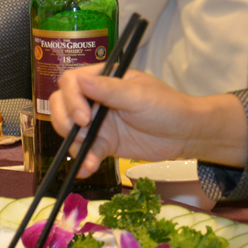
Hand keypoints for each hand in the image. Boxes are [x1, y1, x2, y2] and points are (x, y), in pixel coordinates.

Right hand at [48, 65, 247, 177]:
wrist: (184, 134)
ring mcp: (98, 122)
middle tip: (83, 133)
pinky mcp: (104, 143)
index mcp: (103, 79)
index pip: (71, 82)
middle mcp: (96, 98)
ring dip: (75, 145)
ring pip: (70, 131)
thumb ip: (108, 90)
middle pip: (62, 105)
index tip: (84, 117)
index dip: (71, 98)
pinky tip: (88, 169)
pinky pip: (86, 151)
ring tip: (89, 159)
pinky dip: (84, 160)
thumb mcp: (138, 96)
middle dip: (65, 121)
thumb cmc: (165, 106)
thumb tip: (79, 80)